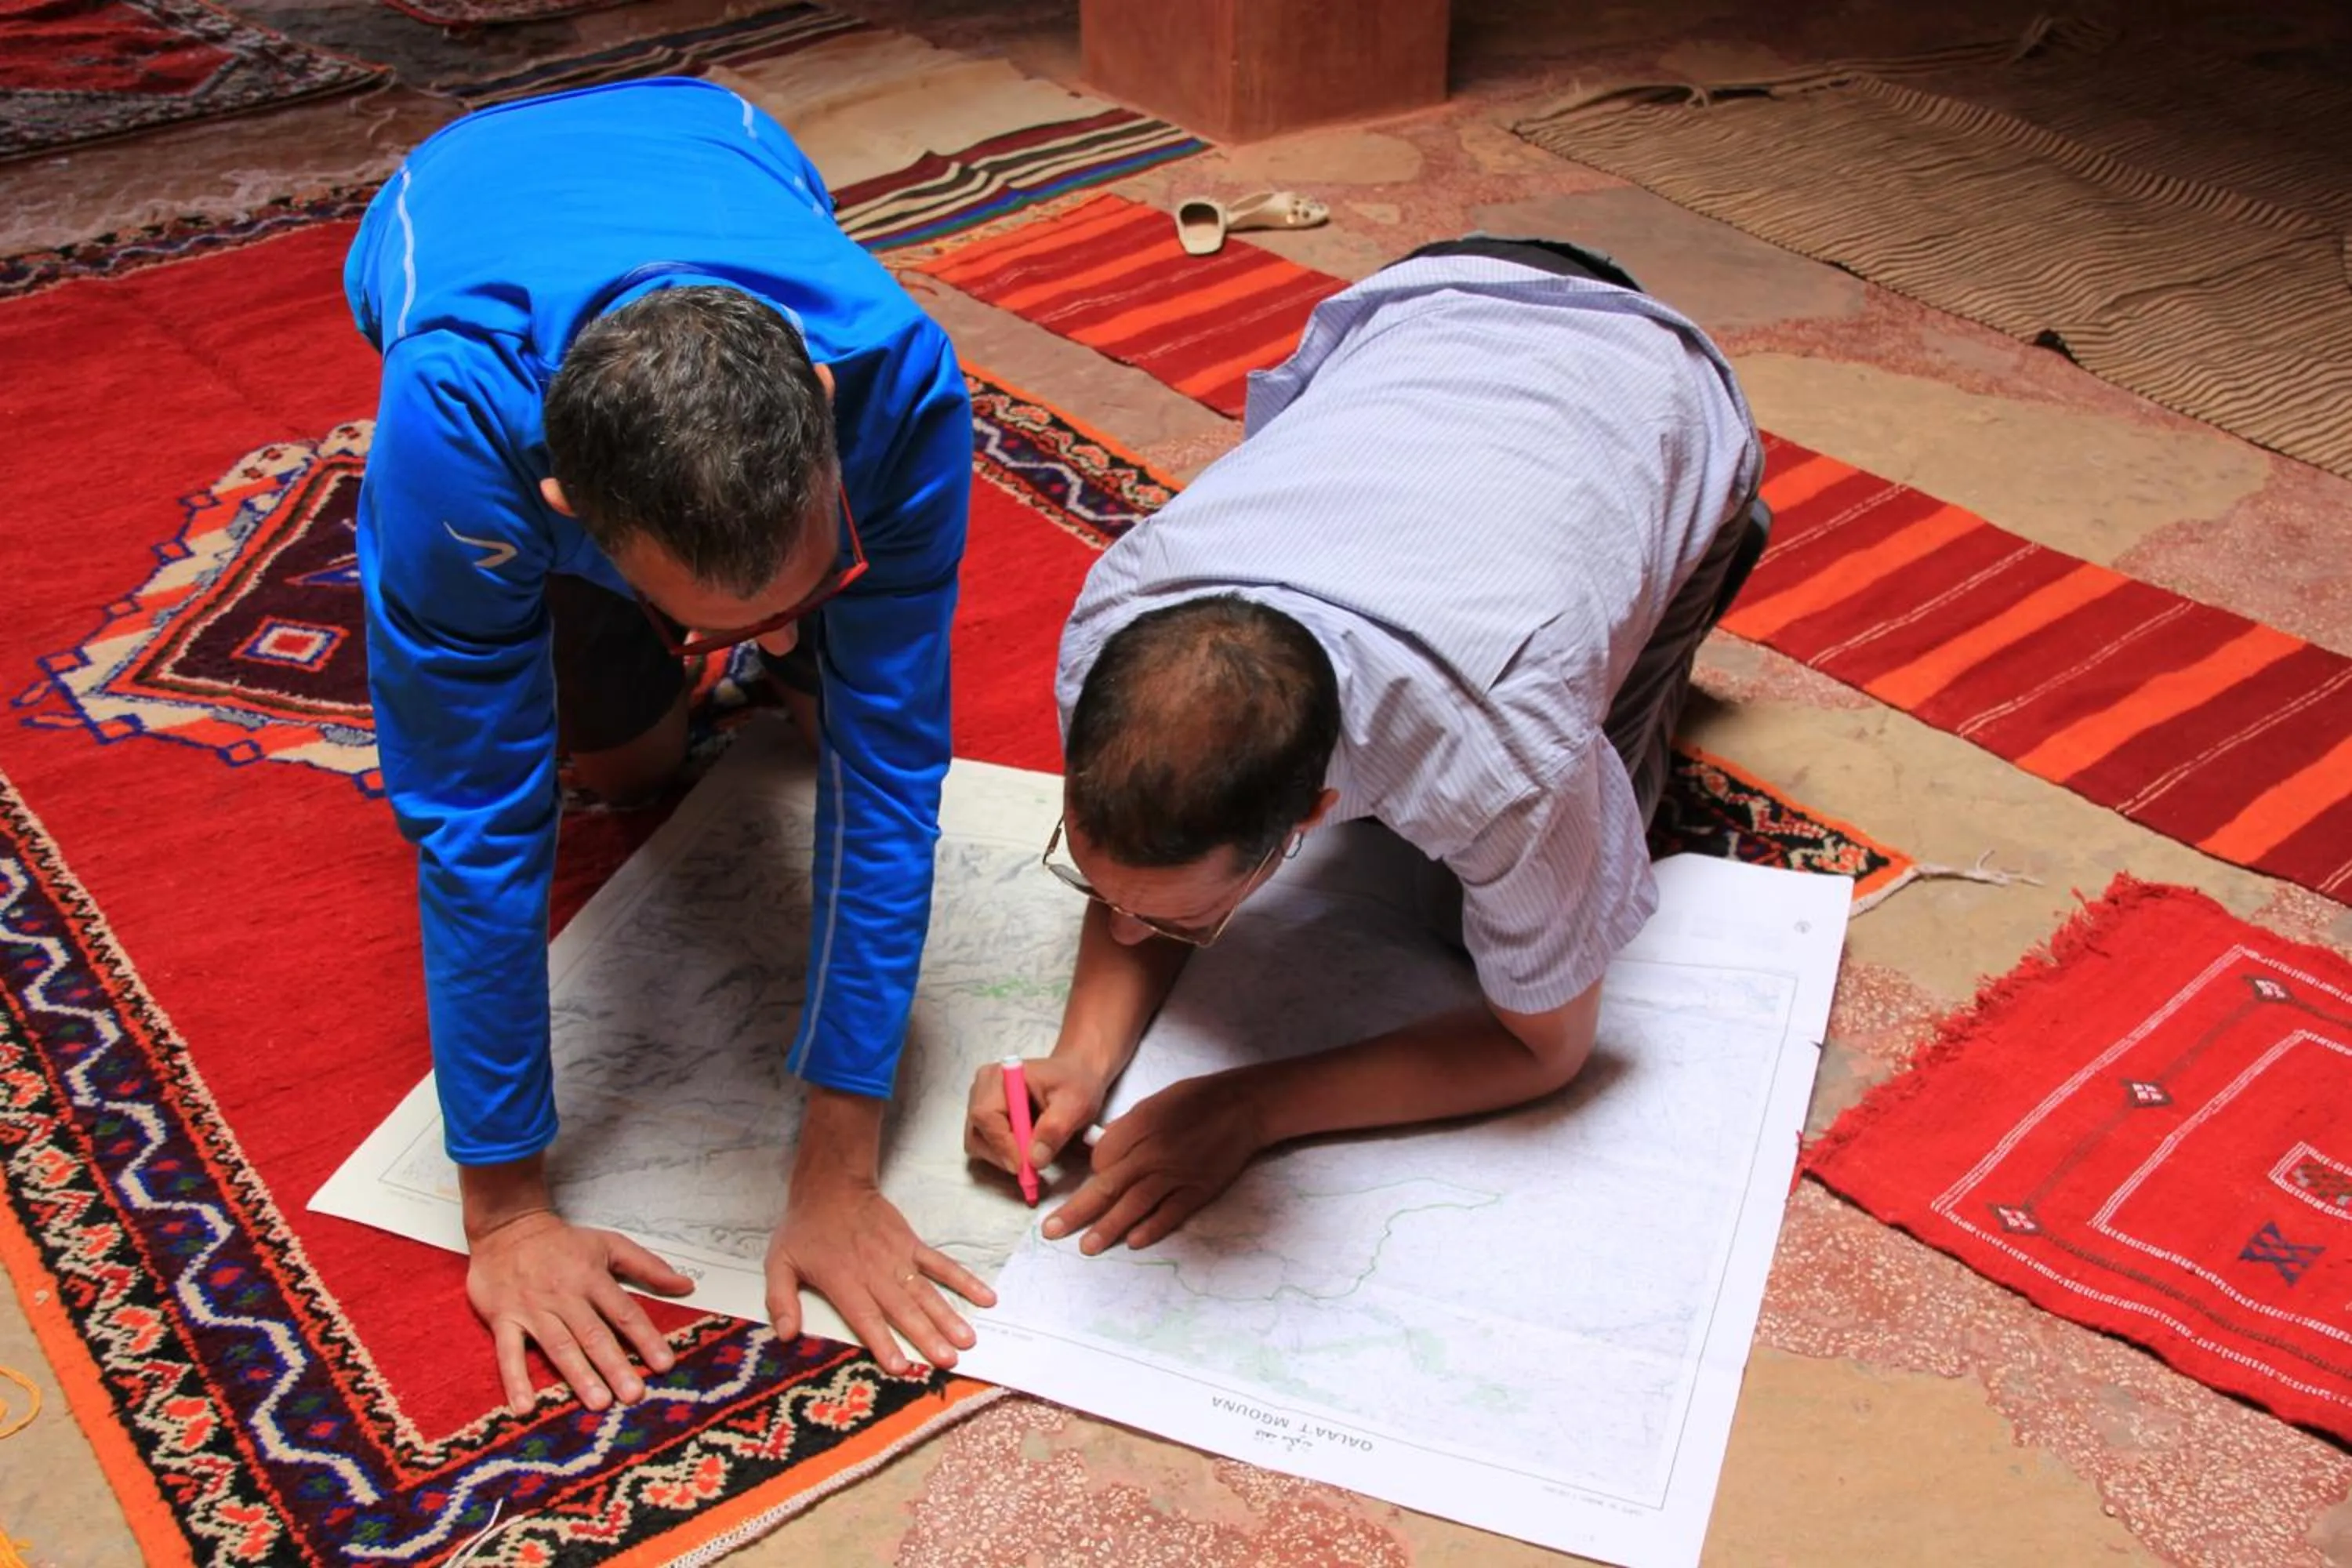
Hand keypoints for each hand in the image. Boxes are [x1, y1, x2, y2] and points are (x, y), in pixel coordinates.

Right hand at [466, 1209, 693, 1415]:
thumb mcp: (610, 1244)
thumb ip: (649, 1267)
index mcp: (592, 1278)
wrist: (508, 1226)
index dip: (646, 1338)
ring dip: (578, 1375)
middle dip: (615, 1366)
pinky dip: (515, 1380)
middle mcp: (565, 1296)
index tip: (664, 1364)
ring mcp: (533, 1309)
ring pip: (559, 1346)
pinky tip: (525, 1407)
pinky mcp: (504, 1319)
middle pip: (594, 1334)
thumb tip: (686, 1285)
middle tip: (633, 1395)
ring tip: (598, 1402)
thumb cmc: (564, 1241)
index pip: (625, 1313)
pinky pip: (509, 1353)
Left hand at [765, 1176, 995, 1374]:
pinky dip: (963, 1280)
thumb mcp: (778, 1262)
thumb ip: (780, 1300)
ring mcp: (898, 1258)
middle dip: (927, 1336)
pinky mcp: (912, 1245)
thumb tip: (786, 1336)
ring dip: (948, 1316)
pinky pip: (941, 1265)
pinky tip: (983, 1297)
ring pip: (927, 1291)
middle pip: (904, 1310)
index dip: (884, 1342)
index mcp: (844, 1282)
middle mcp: (875, 1274)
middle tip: (948, 1359)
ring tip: (968, 1339)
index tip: (902, 1366)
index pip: (866, 1318)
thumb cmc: (804, 1229)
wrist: (832, 1185)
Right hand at [965, 1053, 1109, 1178]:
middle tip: (1030, 1168)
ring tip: (1033, 1154)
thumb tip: (1034, 1160)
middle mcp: (983, 1087)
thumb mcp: (1075, 1104)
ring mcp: (980, 1102)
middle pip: (977, 1132)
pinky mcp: (984, 1117)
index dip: (1001, 1144)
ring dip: (1003, 1156)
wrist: (1075, 1076)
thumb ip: (1054, 1129)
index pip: (986, 1115)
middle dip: (1002, 1155)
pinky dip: (1002, 1153)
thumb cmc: (1075, 1084)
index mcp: (1001, 1076)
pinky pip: (984, 1144)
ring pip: (978, 1142)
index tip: (1023, 1166)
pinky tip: (1025, 1148)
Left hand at [1045, 1073, 1266, 1253]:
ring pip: (1134, 1205)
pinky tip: (1133, 1242)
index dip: (1091, 1172)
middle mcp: (1152, 1154)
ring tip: (1086, 1246)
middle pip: (1107, 1187)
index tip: (1092, 1178)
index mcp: (1138, 1127)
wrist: (1243, 1107)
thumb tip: (1102, 1152)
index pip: (1100, 1159)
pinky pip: (1170, 1213)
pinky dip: (1151, 1228)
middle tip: (1051, 1231)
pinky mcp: (1198, 1189)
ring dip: (1107, 1228)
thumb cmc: (1196, 1100)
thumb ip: (1126, 1129)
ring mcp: (1176, 1174)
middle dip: (1076, 1211)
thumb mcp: (1154, 1103)